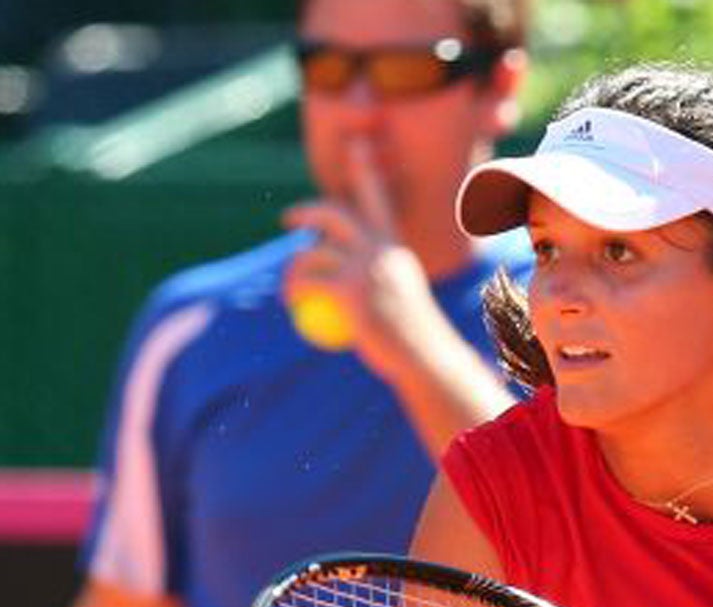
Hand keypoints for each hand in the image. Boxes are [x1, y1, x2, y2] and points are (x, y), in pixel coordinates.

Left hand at [281, 136, 444, 376]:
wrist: (424, 358)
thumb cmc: (413, 336)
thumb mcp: (400, 298)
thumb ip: (377, 277)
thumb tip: (347, 271)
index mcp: (395, 246)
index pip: (377, 198)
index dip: (365, 168)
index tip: (357, 142)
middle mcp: (381, 250)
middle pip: (334, 215)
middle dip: (307, 211)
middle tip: (288, 220)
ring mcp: (366, 269)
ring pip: (313, 253)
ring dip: (294, 267)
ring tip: (290, 288)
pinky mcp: (349, 290)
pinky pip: (307, 281)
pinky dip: (294, 290)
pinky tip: (290, 302)